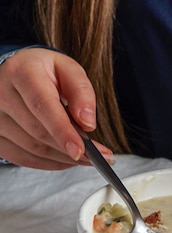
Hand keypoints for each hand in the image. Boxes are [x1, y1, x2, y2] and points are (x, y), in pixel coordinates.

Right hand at [0, 48, 112, 169]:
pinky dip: (50, 163)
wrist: (15, 73)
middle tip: (100, 156)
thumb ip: (81, 92)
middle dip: (72, 149)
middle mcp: (1, 94)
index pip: (42, 106)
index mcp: (22, 72)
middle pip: (38, 132)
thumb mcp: (68, 70)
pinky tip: (67, 158)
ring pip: (33, 149)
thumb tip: (88, 123)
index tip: (81, 150)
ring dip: (64, 158)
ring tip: (87, 157)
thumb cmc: (44, 71)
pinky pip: (23, 158)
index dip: (63, 131)